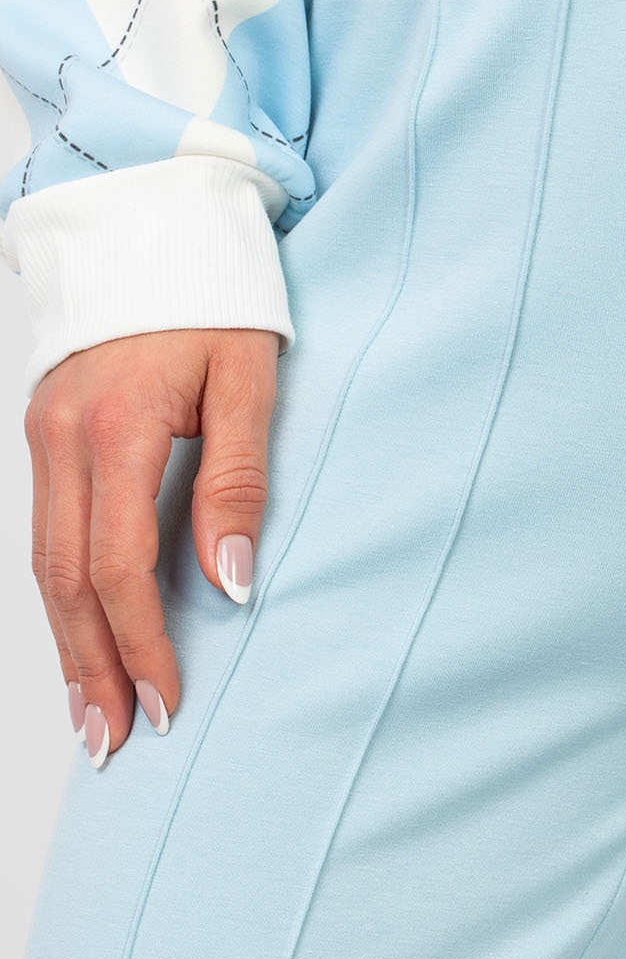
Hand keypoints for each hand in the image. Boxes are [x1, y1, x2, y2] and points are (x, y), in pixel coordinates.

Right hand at [24, 328, 280, 767]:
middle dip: (92, 667)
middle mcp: (62, 436)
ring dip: (70, 643)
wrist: (156, 217)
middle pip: (66, 580)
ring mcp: (43, 432)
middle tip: (116, 741)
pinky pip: (45, 530)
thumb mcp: (250, 378)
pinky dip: (63, 593)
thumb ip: (239, 481)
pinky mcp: (44, 429)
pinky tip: (83, 637)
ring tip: (93, 714)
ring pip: (45, 562)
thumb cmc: (218, 295)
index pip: (120, 565)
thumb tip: (232, 584)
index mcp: (116, 426)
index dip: (142, 643)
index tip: (169, 703)